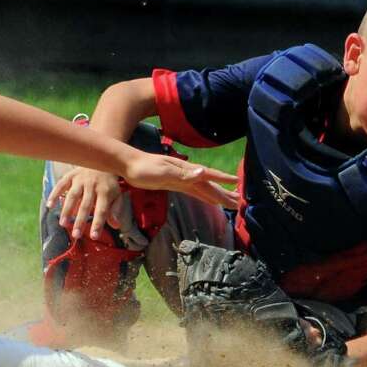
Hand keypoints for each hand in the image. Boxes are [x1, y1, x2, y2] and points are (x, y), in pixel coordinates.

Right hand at [46, 167, 123, 239]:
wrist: (103, 159)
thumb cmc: (109, 183)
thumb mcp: (116, 195)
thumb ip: (115, 210)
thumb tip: (116, 226)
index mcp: (105, 192)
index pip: (102, 210)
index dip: (97, 223)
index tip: (93, 236)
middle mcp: (92, 185)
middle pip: (85, 206)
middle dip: (80, 221)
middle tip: (76, 236)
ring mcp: (81, 179)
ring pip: (73, 196)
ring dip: (67, 210)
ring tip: (63, 224)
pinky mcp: (71, 175)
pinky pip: (61, 185)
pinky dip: (55, 194)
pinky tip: (50, 205)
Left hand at [122, 151, 237, 208]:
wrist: (128, 164)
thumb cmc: (144, 168)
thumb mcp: (163, 172)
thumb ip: (184, 174)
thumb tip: (203, 172)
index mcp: (186, 171)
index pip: (209, 176)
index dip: (223, 180)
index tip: (237, 183)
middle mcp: (186, 174)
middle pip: (209, 185)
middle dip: (224, 193)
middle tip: (238, 202)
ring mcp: (180, 179)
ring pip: (203, 188)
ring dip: (215, 195)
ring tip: (229, 201)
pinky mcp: (173, 184)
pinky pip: (193, 191)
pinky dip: (202, 195)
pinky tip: (207, 199)